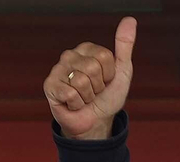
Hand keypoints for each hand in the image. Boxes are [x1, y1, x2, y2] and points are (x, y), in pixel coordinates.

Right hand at [44, 17, 136, 140]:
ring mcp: (58, 70)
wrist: (96, 123)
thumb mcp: (122, 71)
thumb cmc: (107, 98)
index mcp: (86, 49)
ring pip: (81, 81)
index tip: (105, 82)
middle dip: (98, 87)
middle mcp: (70, 55)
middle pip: (92, 68)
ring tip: (84, 99)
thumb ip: (125, 46)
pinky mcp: (50, 86)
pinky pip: (70, 93)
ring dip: (87, 97)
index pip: (105, 56)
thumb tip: (130, 20)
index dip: (109, 75)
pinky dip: (77, 104)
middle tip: (93, 92)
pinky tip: (73, 104)